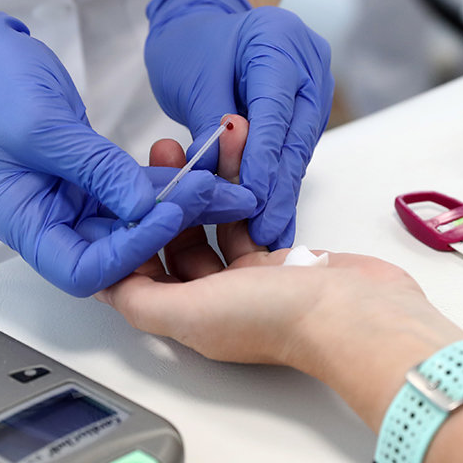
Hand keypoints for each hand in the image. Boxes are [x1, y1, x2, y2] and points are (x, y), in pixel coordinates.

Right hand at [0, 0, 255, 295]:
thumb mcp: (44, 127)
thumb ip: (96, 169)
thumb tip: (144, 207)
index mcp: (23, 223)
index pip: (83, 270)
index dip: (128, 253)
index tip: (166, 216)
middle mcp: (50, 222)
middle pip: (117, 249)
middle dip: (171, 226)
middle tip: (223, 200)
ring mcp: (72, 202)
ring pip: (134, 218)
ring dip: (181, 203)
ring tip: (230, 187)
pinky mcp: (91, 180)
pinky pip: (134, 189)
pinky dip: (167, 181)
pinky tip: (205, 169)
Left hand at [98, 115, 462, 425]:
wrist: (357, 314)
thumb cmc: (279, 319)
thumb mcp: (193, 313)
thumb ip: (142, 299)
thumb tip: (105, 286)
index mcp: (188, 318)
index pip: (140, 275)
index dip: (125, 234)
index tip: (117, 193)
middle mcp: (214, 300)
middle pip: (172, 245)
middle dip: (161, 200)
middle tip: (156, 156)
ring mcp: (248, 280)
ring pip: (210, 225)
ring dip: (198, 188)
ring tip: (190, 143)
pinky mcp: (279, 259)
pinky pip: (245, 218)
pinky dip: (235, 191)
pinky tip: (229, 163)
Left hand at [144, 0, 333, 249]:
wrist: (203, 27)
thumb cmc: (193, 46)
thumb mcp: (192, 79)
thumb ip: (210, 124)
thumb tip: (221, 175)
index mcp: (278, 41)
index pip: (275, 109)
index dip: (265, 158)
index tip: (254, 200)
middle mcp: (307, 64)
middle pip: (296, 134)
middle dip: (279, 189)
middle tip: (266, 233)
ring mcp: (313, 90)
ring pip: (298, 149)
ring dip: (281, 194)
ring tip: (269, 236)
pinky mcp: (306, 113)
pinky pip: (293, 152)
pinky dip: (278, 183)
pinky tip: (271, 218)